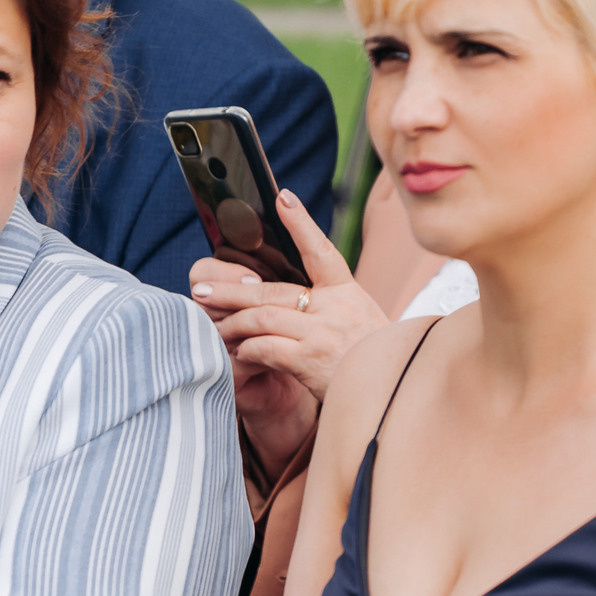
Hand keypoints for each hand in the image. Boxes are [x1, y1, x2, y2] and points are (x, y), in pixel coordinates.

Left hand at [191, 191, 390, 472]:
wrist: (393, 397)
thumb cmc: (370, 361)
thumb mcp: (361, 324)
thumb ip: (328, 307)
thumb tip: (279, 298)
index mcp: (349, 294)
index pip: (322, 252)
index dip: (301, 224)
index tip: (283, 198)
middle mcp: (337, 308)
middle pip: (273, 290)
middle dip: (233, 290)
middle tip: (202, 289)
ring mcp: (324, 333)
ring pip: (263, 317)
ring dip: (233, 324)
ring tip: (216, 329)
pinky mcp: (311, 360)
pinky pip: (264, 348)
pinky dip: (247, 350)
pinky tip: (241, 355)